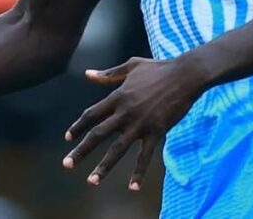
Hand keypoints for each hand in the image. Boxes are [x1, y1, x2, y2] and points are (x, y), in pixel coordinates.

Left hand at [62, 56, 205, 190]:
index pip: (91, 114)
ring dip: (103, 166)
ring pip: (117, 149)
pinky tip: (133, 187)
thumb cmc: (158, 69)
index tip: (68, 137)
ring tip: (92, 181)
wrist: (185, 75)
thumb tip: (88, 74)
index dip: (78, 126)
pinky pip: (145, 155)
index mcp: (118, 96)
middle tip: (67, 164)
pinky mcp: (156, 131)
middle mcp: (125, 112)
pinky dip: (139, 172)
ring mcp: (140, 123)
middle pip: (98, 134)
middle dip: (81, 150)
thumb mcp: (131, 66)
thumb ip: (108, 74)